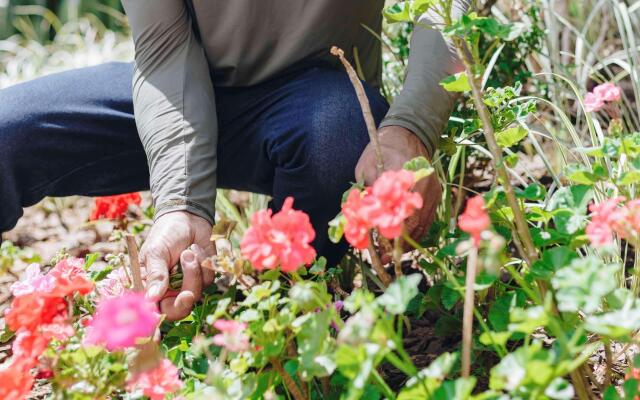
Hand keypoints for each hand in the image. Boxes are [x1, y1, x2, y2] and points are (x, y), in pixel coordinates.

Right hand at [140, 211, 214, 319]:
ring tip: (188, 251)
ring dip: (194, 270)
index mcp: (152, 287)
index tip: (173, 306)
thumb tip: (151, 298)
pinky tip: (197, 248)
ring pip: (197, 292)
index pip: (155, 311)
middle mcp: (170, 291)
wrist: (187, 218)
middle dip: (185, 298)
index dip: (162, 315)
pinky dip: (204, 262)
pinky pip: (209, 277)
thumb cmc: (165, 234)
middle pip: (179, 309)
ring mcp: (189, 284)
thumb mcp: (156, 252)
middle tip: (187, 293)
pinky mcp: (205, 276)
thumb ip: (155, 274)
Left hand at [355, 126, 441, 252]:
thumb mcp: (367, 167)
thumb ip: (367, 192)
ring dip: (406, 243)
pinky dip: (415, 234)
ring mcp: (433, 193)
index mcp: (406, 179)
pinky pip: (427, 221)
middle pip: (412, 225)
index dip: (387, 234)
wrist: (408, 134)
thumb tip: (362, 220)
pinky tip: (402, 243)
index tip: (374, 247)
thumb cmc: (382, 150)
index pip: (399, 215)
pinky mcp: (436, 196)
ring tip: (388, 255)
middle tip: (380, 258)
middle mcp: (423, 188)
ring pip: (422, 226)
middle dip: (396, 244)